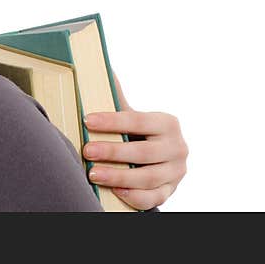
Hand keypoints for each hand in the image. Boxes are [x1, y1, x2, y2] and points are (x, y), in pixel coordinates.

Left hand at [82, 74, 187, 209]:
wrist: (156, 158)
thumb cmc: (136, 132)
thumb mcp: (130, 113)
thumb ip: (116, 95)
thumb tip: (98, 65)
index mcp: (167, 122)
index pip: (138, 120)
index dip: (112, 121)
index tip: (87, 120)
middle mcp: (177, 147)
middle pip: (143, 151)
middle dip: (112, 151)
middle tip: (87, 150)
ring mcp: (176, 172)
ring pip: (148, 177)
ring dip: (118, 176)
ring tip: (93, 173)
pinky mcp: (170, 191)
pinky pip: (153, 198)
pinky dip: (133, 196)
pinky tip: (115, 191)